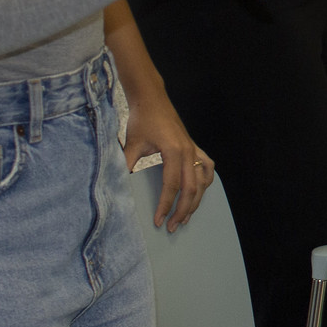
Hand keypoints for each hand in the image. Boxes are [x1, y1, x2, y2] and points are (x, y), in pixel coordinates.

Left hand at [121, 86, 213, 230]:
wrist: (152, 99)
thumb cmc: (142, 119)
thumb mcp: (131, 144)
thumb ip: (126, 165)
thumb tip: (119, 188)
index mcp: (173, 151)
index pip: (171, 186)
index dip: (165, 206)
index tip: (158, 221)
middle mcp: (188, 152)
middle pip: (191, 188)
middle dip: (182, 211)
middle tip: (172, 227)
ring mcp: (194, 149)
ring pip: (203, 182)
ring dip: (195, 201)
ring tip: (185, 217)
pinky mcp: (194, 147)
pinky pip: (207, 168)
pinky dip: (206, 182)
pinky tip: (200, 192)